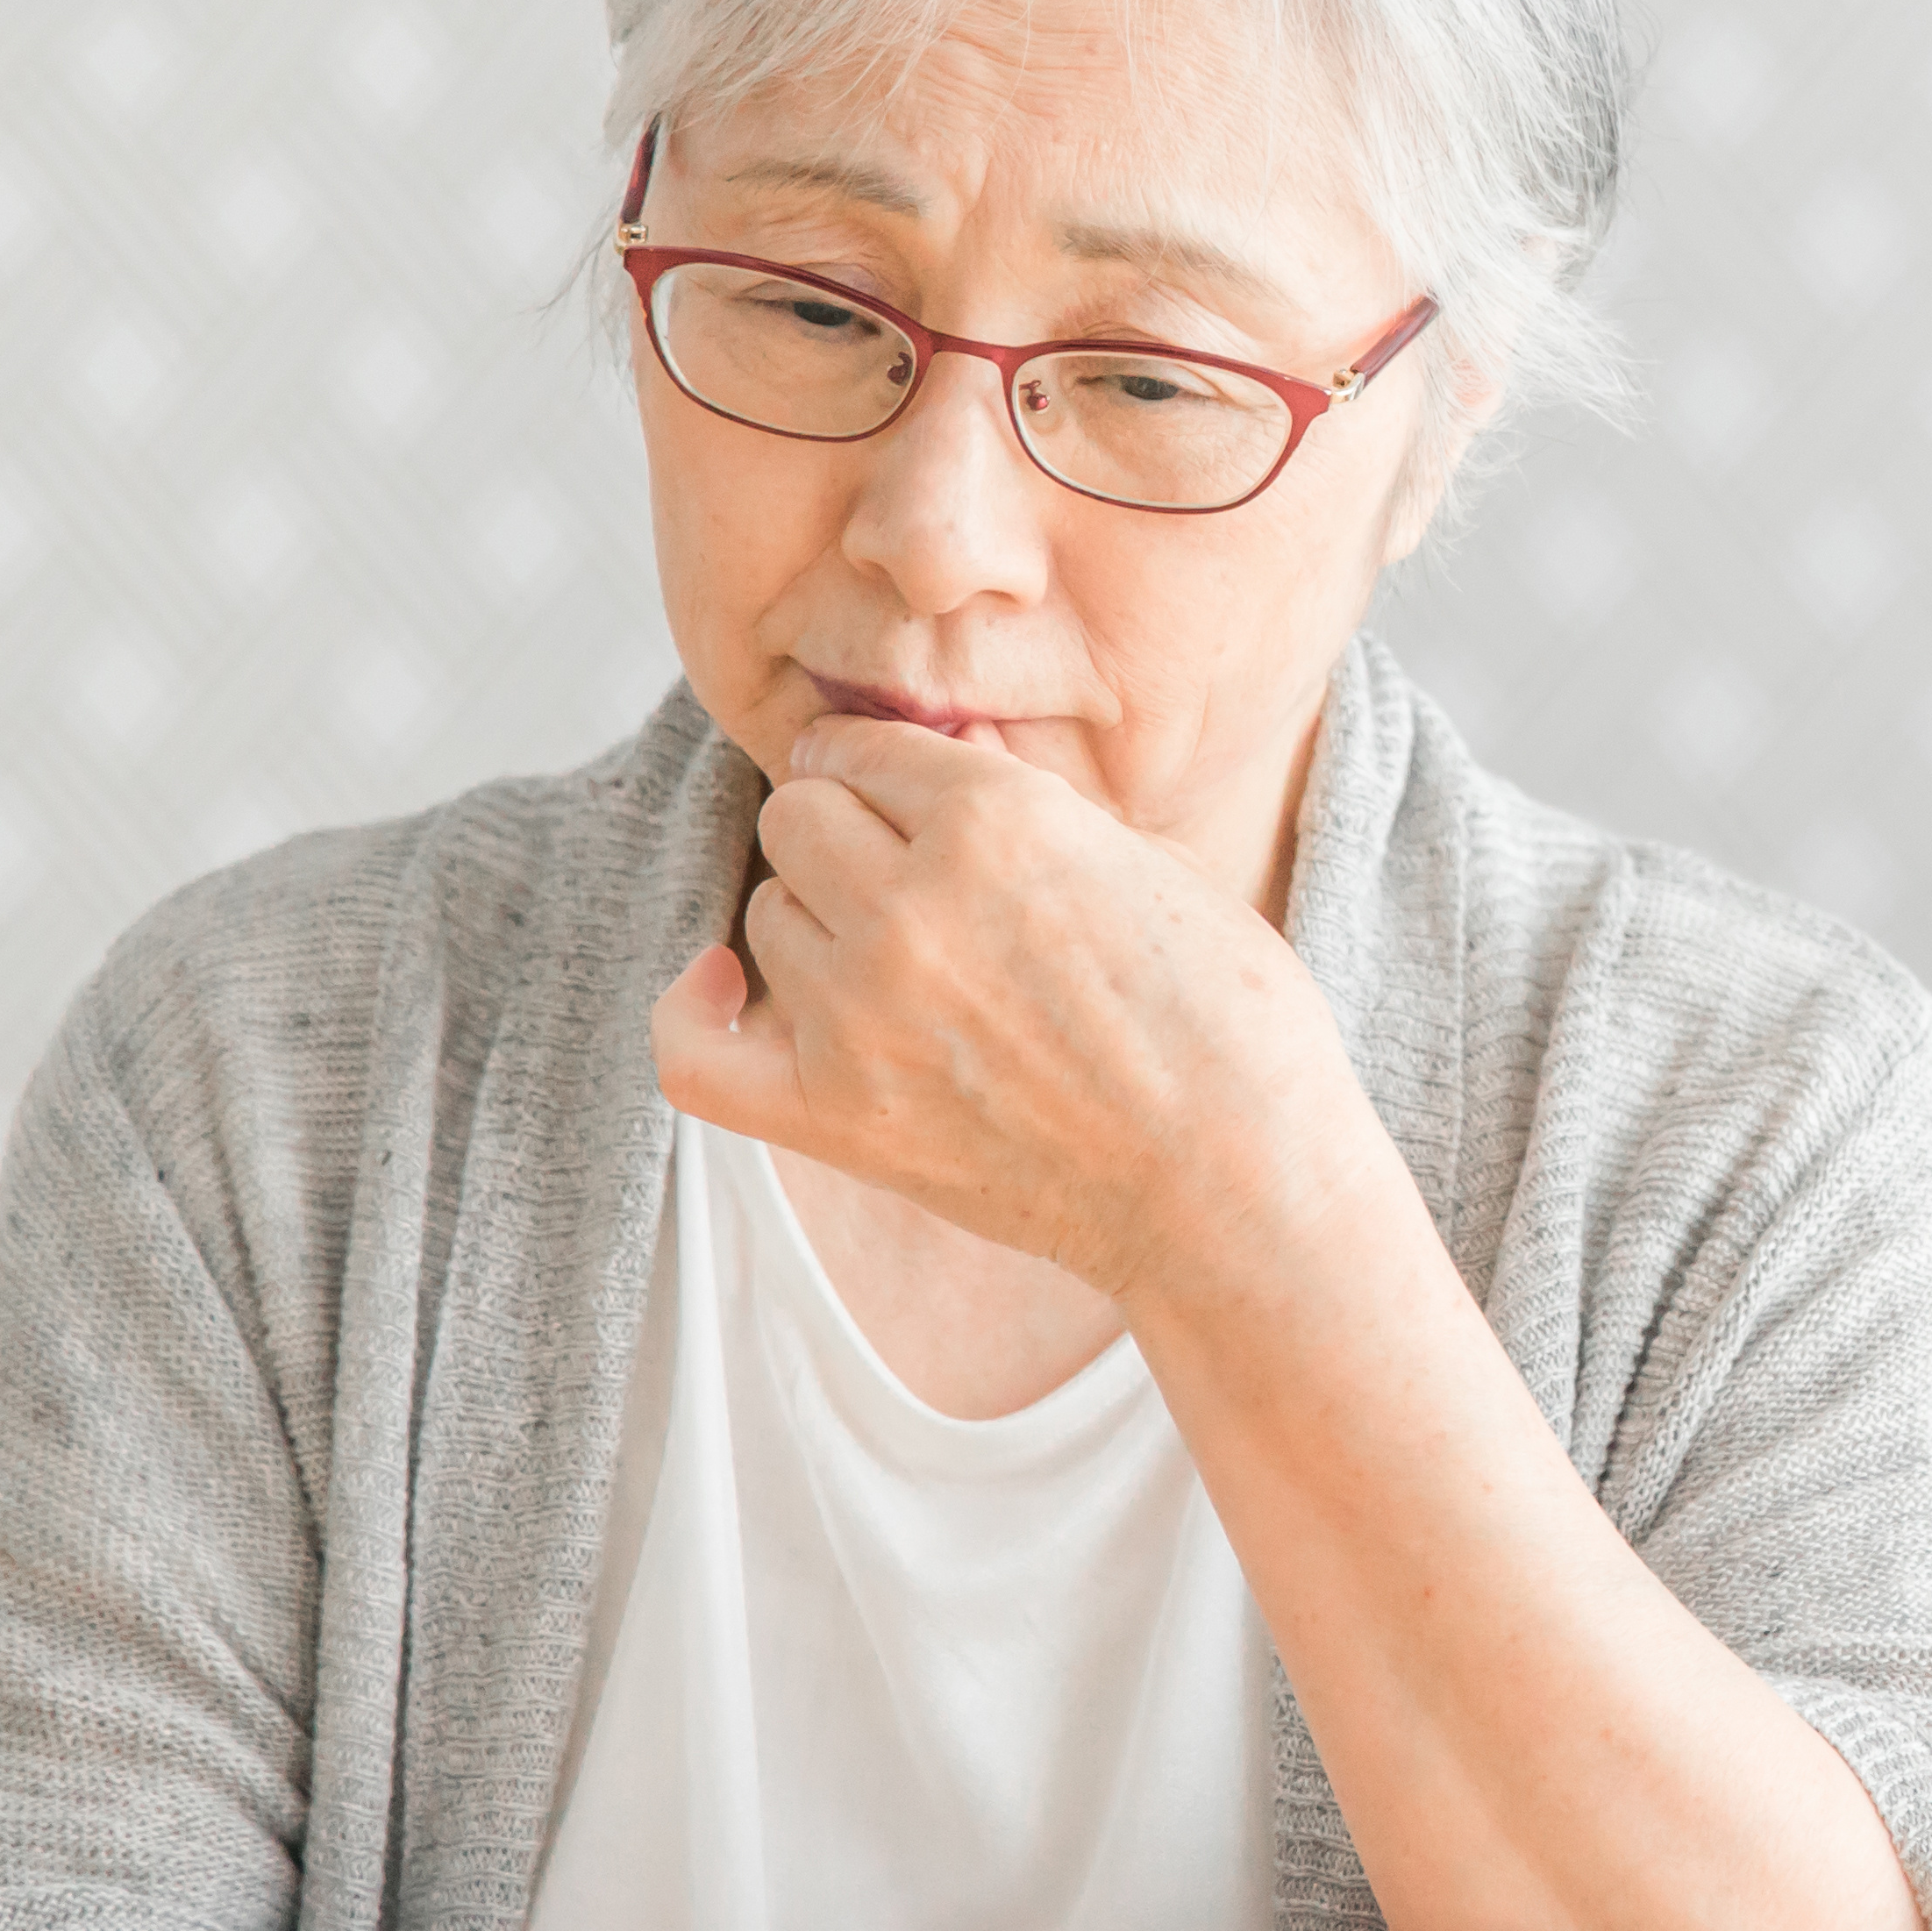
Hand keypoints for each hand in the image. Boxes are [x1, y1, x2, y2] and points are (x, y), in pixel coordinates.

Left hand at [650, 713, 1406, 1309]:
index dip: (883, 768)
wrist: (1237, 1181)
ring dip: (816, 923)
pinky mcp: (838, 1115)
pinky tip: (723, 987)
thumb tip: (951, 753)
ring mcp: (862, 1014)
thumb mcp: (1150, 862)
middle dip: (845, 832)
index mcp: (994, 820)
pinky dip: (695, 1011)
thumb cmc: (1228, 1021)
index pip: (864, 749)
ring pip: (766, 916)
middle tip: (902, 874)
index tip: (901, 794)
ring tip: (892, 957)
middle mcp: (909, 903)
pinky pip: (694, 1050)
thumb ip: (1032, 802)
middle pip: (796, 817)